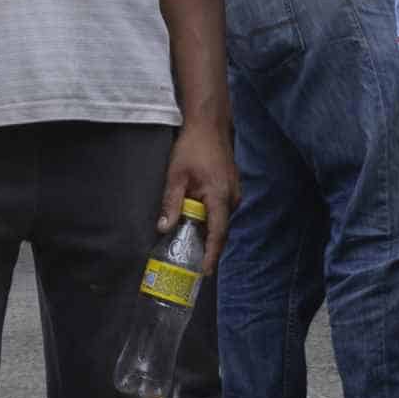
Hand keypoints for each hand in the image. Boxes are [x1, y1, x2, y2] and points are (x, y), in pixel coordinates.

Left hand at [159, 120, 235, 265]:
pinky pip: (221, 211)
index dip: (212, 255)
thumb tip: (164, 228)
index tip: (205, 272)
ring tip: (191, 244)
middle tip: (192, 262)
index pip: (218, 233)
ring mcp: (234, 193)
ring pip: (220, 220)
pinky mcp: (231, 188)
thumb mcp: (176, 176)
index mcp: (220, 197)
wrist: (209, 125)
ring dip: (207, 231)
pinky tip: (196, 222)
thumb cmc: (192, 147)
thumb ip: (171, 203)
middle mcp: (232, 198)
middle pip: (220, 230)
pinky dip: (210, 219)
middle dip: (208, 247)